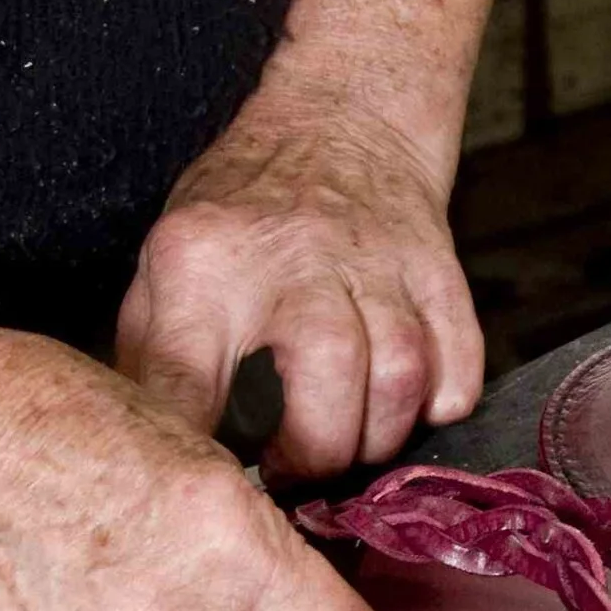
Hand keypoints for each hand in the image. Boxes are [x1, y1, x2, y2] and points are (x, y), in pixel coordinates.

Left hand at [114, 88, 483, 474]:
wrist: (339, 121)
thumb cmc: (242, 212)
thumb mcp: (165, 265)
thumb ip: (152, 361)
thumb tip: (152, 456)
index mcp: (204, 261)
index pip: (184, 382)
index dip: (198, 458)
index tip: (212, 488)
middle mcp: (294, 255)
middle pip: (327, 376)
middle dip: (316, 455)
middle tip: (297, 474)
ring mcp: (376, 260)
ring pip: (401, 374)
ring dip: (378, 437)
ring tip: (350, 448)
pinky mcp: (437, 268)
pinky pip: (458, 361)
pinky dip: (440, 405)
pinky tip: (407, 411)